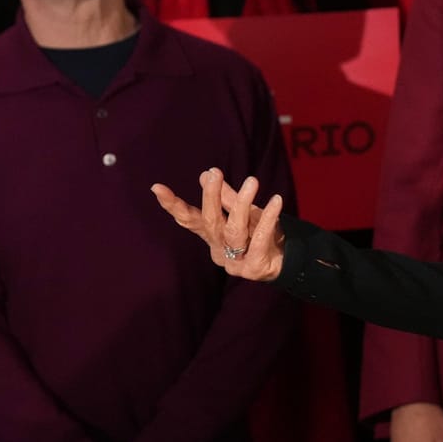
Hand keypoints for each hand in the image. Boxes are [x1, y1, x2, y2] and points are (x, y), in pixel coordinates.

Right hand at [152, 168, 286, 282]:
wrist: (286, 262)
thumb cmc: (260, 236)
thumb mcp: (243, 215)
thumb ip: (226, 197)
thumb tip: (206, 174)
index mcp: (212, 236)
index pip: (189, 219)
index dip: (173, 205)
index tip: (156, 187)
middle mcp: (219, 250)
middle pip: (210, 222)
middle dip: (210, 197)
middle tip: (214, 174)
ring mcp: (235, 262)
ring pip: (235, 230)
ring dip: (242, 203)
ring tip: (252, 181)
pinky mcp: (254, 267)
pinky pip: (260, 238)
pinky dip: (269, 218)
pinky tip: (276, 200)